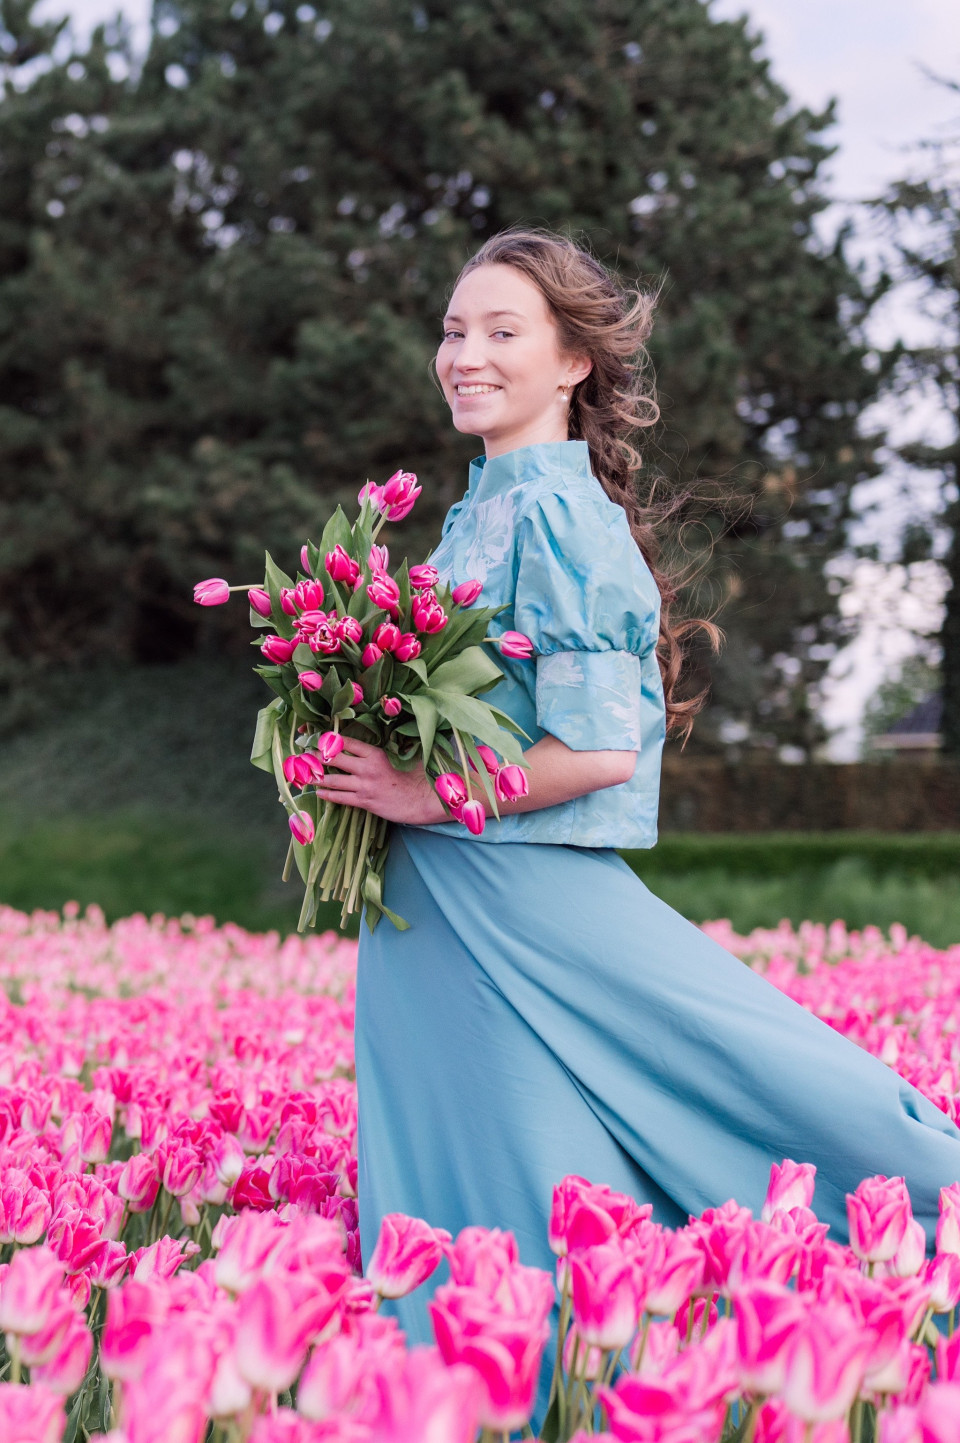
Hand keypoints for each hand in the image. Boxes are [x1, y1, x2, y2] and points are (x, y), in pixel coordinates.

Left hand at [313, 737, 447, 825]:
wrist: (421, 801)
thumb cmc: (415, 776)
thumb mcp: (403, 755)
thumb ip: (390, 746)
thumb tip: (382, 738)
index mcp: (375, 753)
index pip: (346, 743)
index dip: (329, 740)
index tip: (318, 739)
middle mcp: (367, 768)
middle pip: (334, 760)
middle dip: (317, 757)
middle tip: (304, 756)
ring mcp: (364, 786)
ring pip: (333, 780)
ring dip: (317, 778)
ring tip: (304, 776)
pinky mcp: (365, 801)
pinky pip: (340, 798)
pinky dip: (327, 795)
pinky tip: (318, 793)